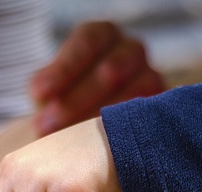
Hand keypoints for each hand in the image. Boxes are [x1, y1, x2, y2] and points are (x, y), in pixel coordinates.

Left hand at [30, 21, 164, 136]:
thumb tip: (44, 101)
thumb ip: (44, 88)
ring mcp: (150, 78)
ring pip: (136, 93)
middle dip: (80, 98)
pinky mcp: (160, 109)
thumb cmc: (62, 101)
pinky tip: (103, 146)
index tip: (41, 94)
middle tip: (51, 123)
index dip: (66, 67)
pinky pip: (150, 117)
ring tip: (74, 139)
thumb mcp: (47, 89)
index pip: (88, 41)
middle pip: (113, 68)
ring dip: (103, 119)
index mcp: (101, 36)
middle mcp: (130, 51)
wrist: (81, 129)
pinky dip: (126, 131)